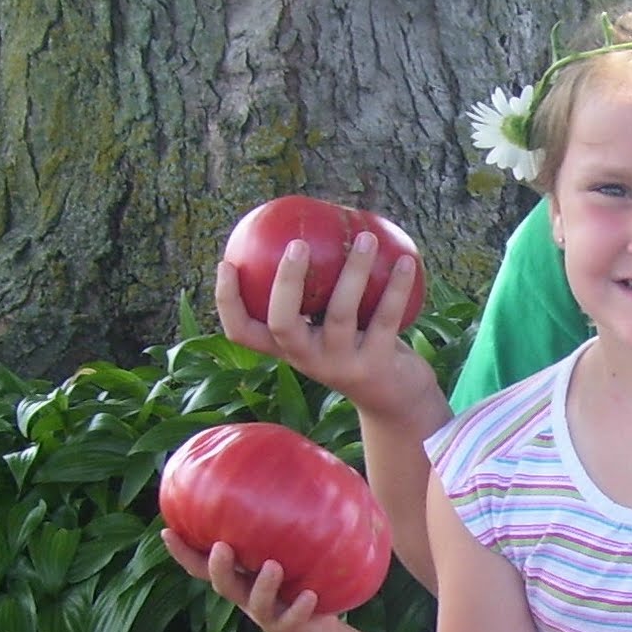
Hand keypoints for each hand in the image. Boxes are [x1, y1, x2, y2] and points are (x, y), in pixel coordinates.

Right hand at [162, 531, 333, 631]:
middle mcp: (246, 594)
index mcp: (239, 576)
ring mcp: (267, 613)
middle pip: (222, 583)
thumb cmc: (296, 582)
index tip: (167, 530)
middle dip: (218, 566)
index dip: (183, 552)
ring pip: (257, 602)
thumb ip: (281, 526)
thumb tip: (292, 470)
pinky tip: (309, 595)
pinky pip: (292, 618)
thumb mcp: (286, 553)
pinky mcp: (290, 626)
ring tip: (273, 566)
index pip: (202, 565)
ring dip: (263, 585)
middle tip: (222, 547)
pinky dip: (299, 608)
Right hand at [215, 234, 435, 421]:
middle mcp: (308, 359)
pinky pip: (386, 318)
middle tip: (297, 244)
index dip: (227, 301)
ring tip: (366, 237)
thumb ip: (315, 295)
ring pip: (340, 313)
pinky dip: (396, 286)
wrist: (397, 402)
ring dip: (354, 271)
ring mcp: (341, 364)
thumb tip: (308, 229)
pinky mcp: (376, 365)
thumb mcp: (329, 327)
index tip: (226, 263)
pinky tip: (406, 260)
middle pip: (283, 324)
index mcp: (289, 348)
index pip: (242, 332)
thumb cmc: (358, 348)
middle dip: (287, 283)